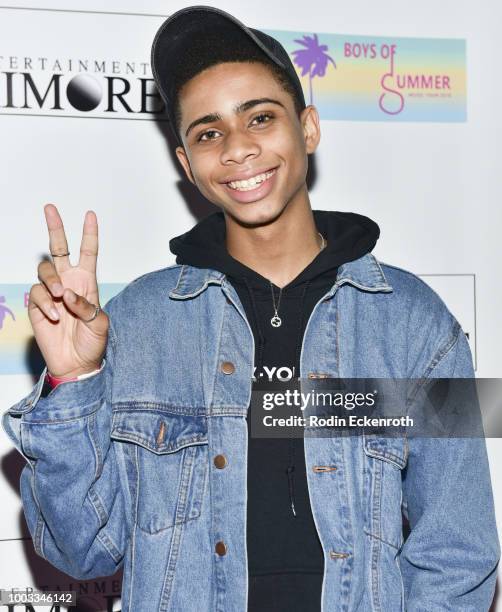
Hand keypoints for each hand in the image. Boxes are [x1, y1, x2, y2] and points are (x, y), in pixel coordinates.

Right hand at [28, 204, 108, 378]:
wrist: (76, 362)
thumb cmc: (92, 342)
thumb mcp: (100, 323)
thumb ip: (87, 306)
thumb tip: (68, 294)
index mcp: (87, 282)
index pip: (89, 253)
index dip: (89, 234)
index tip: (90, 215)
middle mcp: (68, 282)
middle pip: (58, 248)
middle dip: (55, 227)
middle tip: (50, 208)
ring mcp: (51, 292)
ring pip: (44, 270)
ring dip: (51, 280)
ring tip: (60, 297)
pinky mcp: (37, 304)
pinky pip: (36, 293)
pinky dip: (44, 303)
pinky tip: (53, 316)